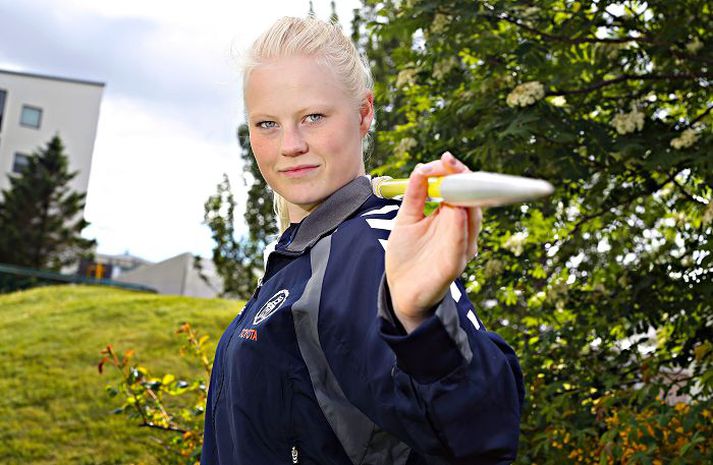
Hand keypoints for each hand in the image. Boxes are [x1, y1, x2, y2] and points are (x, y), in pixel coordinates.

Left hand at [385, 152, 481, 332]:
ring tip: (456, 180)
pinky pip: (460, 243)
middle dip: (463, 179)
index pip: (460, 189)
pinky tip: (457, 211)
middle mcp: (460, 230)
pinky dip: (460, 227)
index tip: (445, 158)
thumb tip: (421, 168)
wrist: (401, 290)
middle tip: (452, 162)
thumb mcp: (407, 219)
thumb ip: (414, 195)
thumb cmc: (407, 255)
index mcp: (450, 217)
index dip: (455, 172)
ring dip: (465, 199)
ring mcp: (459, 248)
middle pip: (471, 200)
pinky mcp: (453, 265)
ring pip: (471, 220)